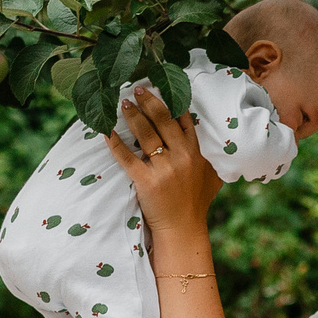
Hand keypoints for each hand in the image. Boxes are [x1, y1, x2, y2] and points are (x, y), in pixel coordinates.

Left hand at [103, 87, 221, 237]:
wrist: (183, 230)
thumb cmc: (196, 206)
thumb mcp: (211, 179)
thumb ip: (209, 160)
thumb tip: (211, 147)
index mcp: (195, 153)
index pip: (184, 121)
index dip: (171, 102)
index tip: (160, 88)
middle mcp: (182, 157)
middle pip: (163, 121)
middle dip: (150, 102)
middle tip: (137, 88)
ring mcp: (164, 169)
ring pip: (146, 135)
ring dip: (133, 116)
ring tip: (123, 103)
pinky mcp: (147, 181)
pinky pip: (127, 157)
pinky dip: (115, 144)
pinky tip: (106, 132)